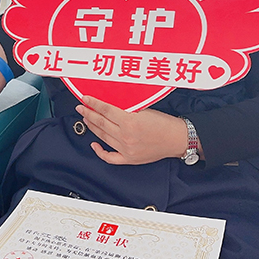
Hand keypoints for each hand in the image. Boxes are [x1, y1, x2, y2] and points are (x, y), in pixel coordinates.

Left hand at [75, 96, 189, 164]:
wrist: (177, 139)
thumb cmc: (164, 123)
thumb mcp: (144, 109)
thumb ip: (126, 109)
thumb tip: (108, 106)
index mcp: (130, 122)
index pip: (105, 110)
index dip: (93, 104)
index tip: (85, 99)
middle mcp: (126, 137)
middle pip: (101, 123)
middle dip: (88, 114)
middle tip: (81, 108)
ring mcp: (126, 149)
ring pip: (103, 137)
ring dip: (92, 128)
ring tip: (86, 120)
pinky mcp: (129, 159)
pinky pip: (109, 157)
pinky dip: (100, 151)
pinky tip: (94, 143)